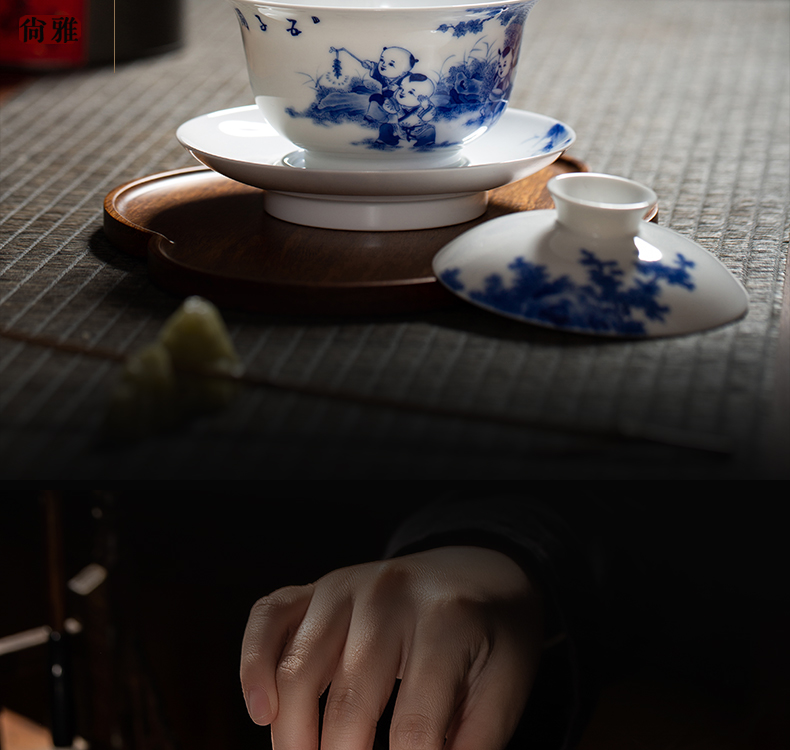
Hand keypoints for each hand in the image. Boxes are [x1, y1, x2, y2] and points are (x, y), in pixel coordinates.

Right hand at [240, 546, 543, 749]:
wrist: (478, 569)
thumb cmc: (493, 635)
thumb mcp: (506, 687)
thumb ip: (474, 746)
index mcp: (446, 621)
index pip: (416, 729)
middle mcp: (388, 596)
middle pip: (350, 706)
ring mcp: (345, 585)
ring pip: (299, 671)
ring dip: (293, 738)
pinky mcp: (316, 586)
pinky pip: (268, 620)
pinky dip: (252, 666)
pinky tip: (261, 711)